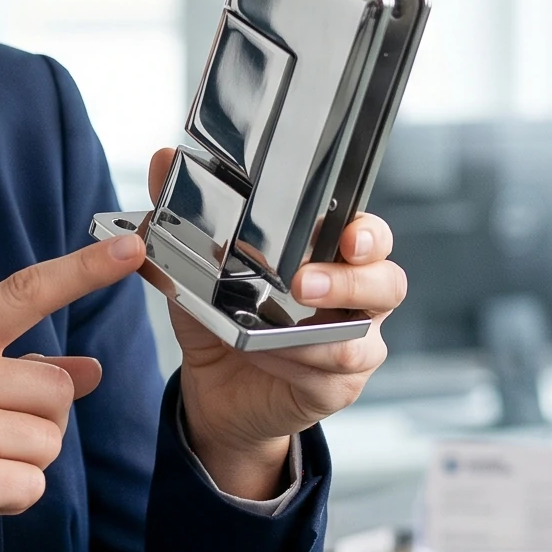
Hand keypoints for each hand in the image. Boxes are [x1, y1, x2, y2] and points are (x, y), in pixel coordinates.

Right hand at [0, 235, 130, 551]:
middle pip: (55, 390)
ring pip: (49, 442)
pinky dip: (8, 503)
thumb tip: (89, 371)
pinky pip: (31, 486)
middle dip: (37, 429)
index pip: (23, 293)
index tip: (130, 244)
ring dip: (20, 469)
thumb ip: (15, 378)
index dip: (82, 270)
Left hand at [147, 148, 401, 498]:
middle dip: (355, 281)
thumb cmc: (223, 320)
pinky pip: (332, 375)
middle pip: (387, 283)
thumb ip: (186, 212)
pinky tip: (267, 356)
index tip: (350, 235)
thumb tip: (163, 160)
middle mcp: (354, 300)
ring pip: (362, 337)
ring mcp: (352, 345)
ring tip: (276, 329)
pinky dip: (298, 364)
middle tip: (306, 283)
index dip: (369, 233)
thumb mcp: (197, 266)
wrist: (214, 390)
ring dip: (316, 333)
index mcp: (331, 259)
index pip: (369, 236)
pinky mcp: (337, 386)